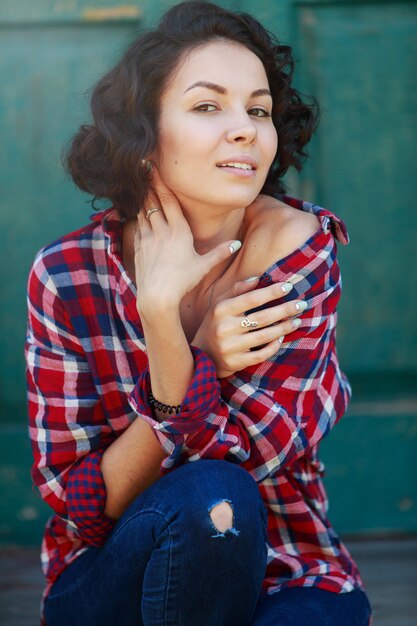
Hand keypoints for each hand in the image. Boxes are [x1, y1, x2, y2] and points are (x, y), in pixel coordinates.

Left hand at [134, 167, 241, 316]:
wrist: (157, 296)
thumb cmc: (183, 281)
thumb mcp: (204, 266)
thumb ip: (220, 253)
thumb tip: (237, 244)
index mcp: (178, 231)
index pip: (168, 200)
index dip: (161, 182)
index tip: (154, 168)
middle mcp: (160, 231)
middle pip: (153, 202)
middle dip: (149, 185)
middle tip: (144, 168)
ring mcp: (147, 239)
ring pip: (143, 213)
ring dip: (143, 200)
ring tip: (143, 188)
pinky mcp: (138, 249)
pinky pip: (138, 227)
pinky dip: (138, 217)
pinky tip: (139, 214)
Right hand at [191, 278, 305, 377]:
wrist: (202, 354)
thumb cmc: (215, 323)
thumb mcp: (220, 304)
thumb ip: (237, 290)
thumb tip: (258, 278)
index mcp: (221, 310)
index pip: (252, 298)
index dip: (272, 292)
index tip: (289, 287)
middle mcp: (225, 328)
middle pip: (262, 317)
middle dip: (285, 310)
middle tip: (302, 304)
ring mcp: (230, 347)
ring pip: (265, 336)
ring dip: (284, 328)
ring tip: (297, 321)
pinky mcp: (236, 362)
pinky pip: (261, 354)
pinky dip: (274, 346)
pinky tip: (282, 338)